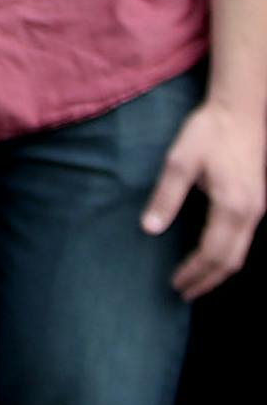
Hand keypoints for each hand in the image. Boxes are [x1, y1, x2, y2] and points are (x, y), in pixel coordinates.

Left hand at [142, 97, 266, 299]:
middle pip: (230, 261)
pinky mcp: (256, 203)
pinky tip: (211, 256)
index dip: (193, 273)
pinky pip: (243, 241)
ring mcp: (257, 210)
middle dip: (206, 280)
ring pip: (241, 254)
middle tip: (182, 293)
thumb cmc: (208, 132)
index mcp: (231, 207)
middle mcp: (249, 214)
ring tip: (195, 282)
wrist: (241, 111)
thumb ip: (166, 196)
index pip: (212, 253)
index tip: (174, 285)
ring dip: (218, 271)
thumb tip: (149, 229)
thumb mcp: (179, 160)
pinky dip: (226, 256)